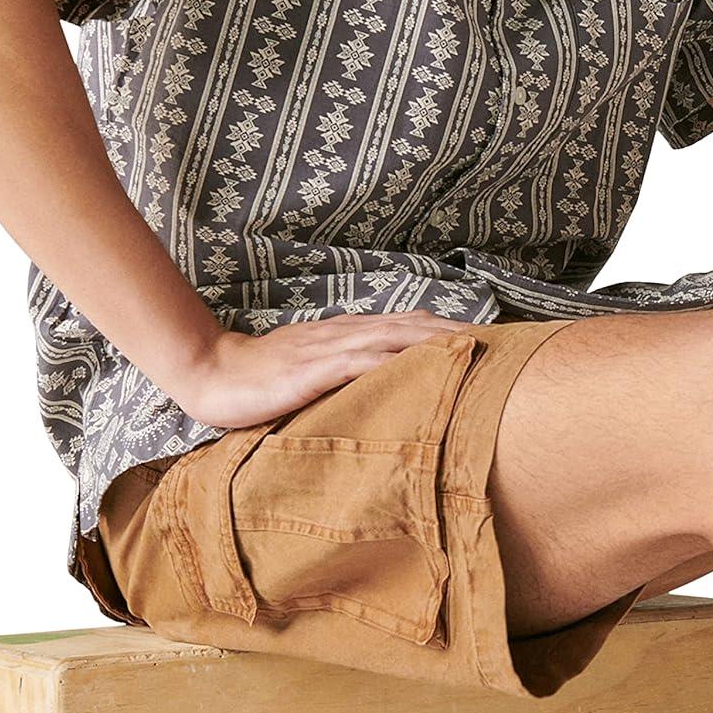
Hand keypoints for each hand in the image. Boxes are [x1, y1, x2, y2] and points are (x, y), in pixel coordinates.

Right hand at [172, 310, 475, 430]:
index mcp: (348, 333)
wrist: (213, 374)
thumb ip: (348, 373)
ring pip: (395, 337)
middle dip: (457, 331)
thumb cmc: (262, 380)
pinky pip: (362, 361)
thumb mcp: (314, 373)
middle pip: (414, 325)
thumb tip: (388, 387)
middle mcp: (346, 333)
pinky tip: (420, 365)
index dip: (448, 330)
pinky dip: (395, 360)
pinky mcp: (314, 368)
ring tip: (474, 348)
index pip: (409, 325)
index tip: (486, 340)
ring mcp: (331, 348)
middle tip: (499, 342)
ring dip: (436, 340)